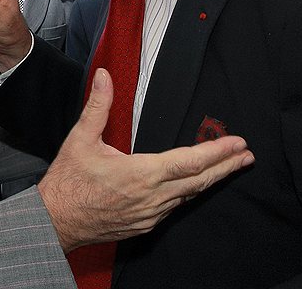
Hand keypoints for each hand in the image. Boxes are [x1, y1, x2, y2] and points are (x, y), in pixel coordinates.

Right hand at [39, 69, 253, 252]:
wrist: (55, 221)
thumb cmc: (68, 182)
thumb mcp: (81, 139)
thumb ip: (98, 106)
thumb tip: (105, 76)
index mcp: (142, 173)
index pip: (190, 161)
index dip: (217, 152)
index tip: (238, 143)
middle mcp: (153, 197)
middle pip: (200, 181)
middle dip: (226, 167)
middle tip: (246, 156)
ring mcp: (151, 214)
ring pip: (189, 196)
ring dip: (210, 181)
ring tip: (228, 169)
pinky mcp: (145, 225)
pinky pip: (174, 208)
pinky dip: (189, 194)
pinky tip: (194, 187)